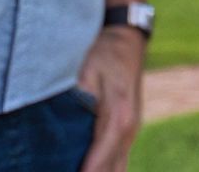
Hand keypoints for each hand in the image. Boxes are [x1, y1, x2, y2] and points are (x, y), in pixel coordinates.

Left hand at [76, 25, 145, 171]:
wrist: (126, 39)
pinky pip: (119, 159)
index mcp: (119, 117)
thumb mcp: (88, 71)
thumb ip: (81, 98)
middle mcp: (129, 129)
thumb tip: (67, 123)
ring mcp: (131, 131)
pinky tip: (88, 169)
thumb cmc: (104, 54)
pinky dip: (105, 169)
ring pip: (119, 168)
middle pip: (112, 170)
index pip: (100, 160)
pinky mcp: (127, 130)